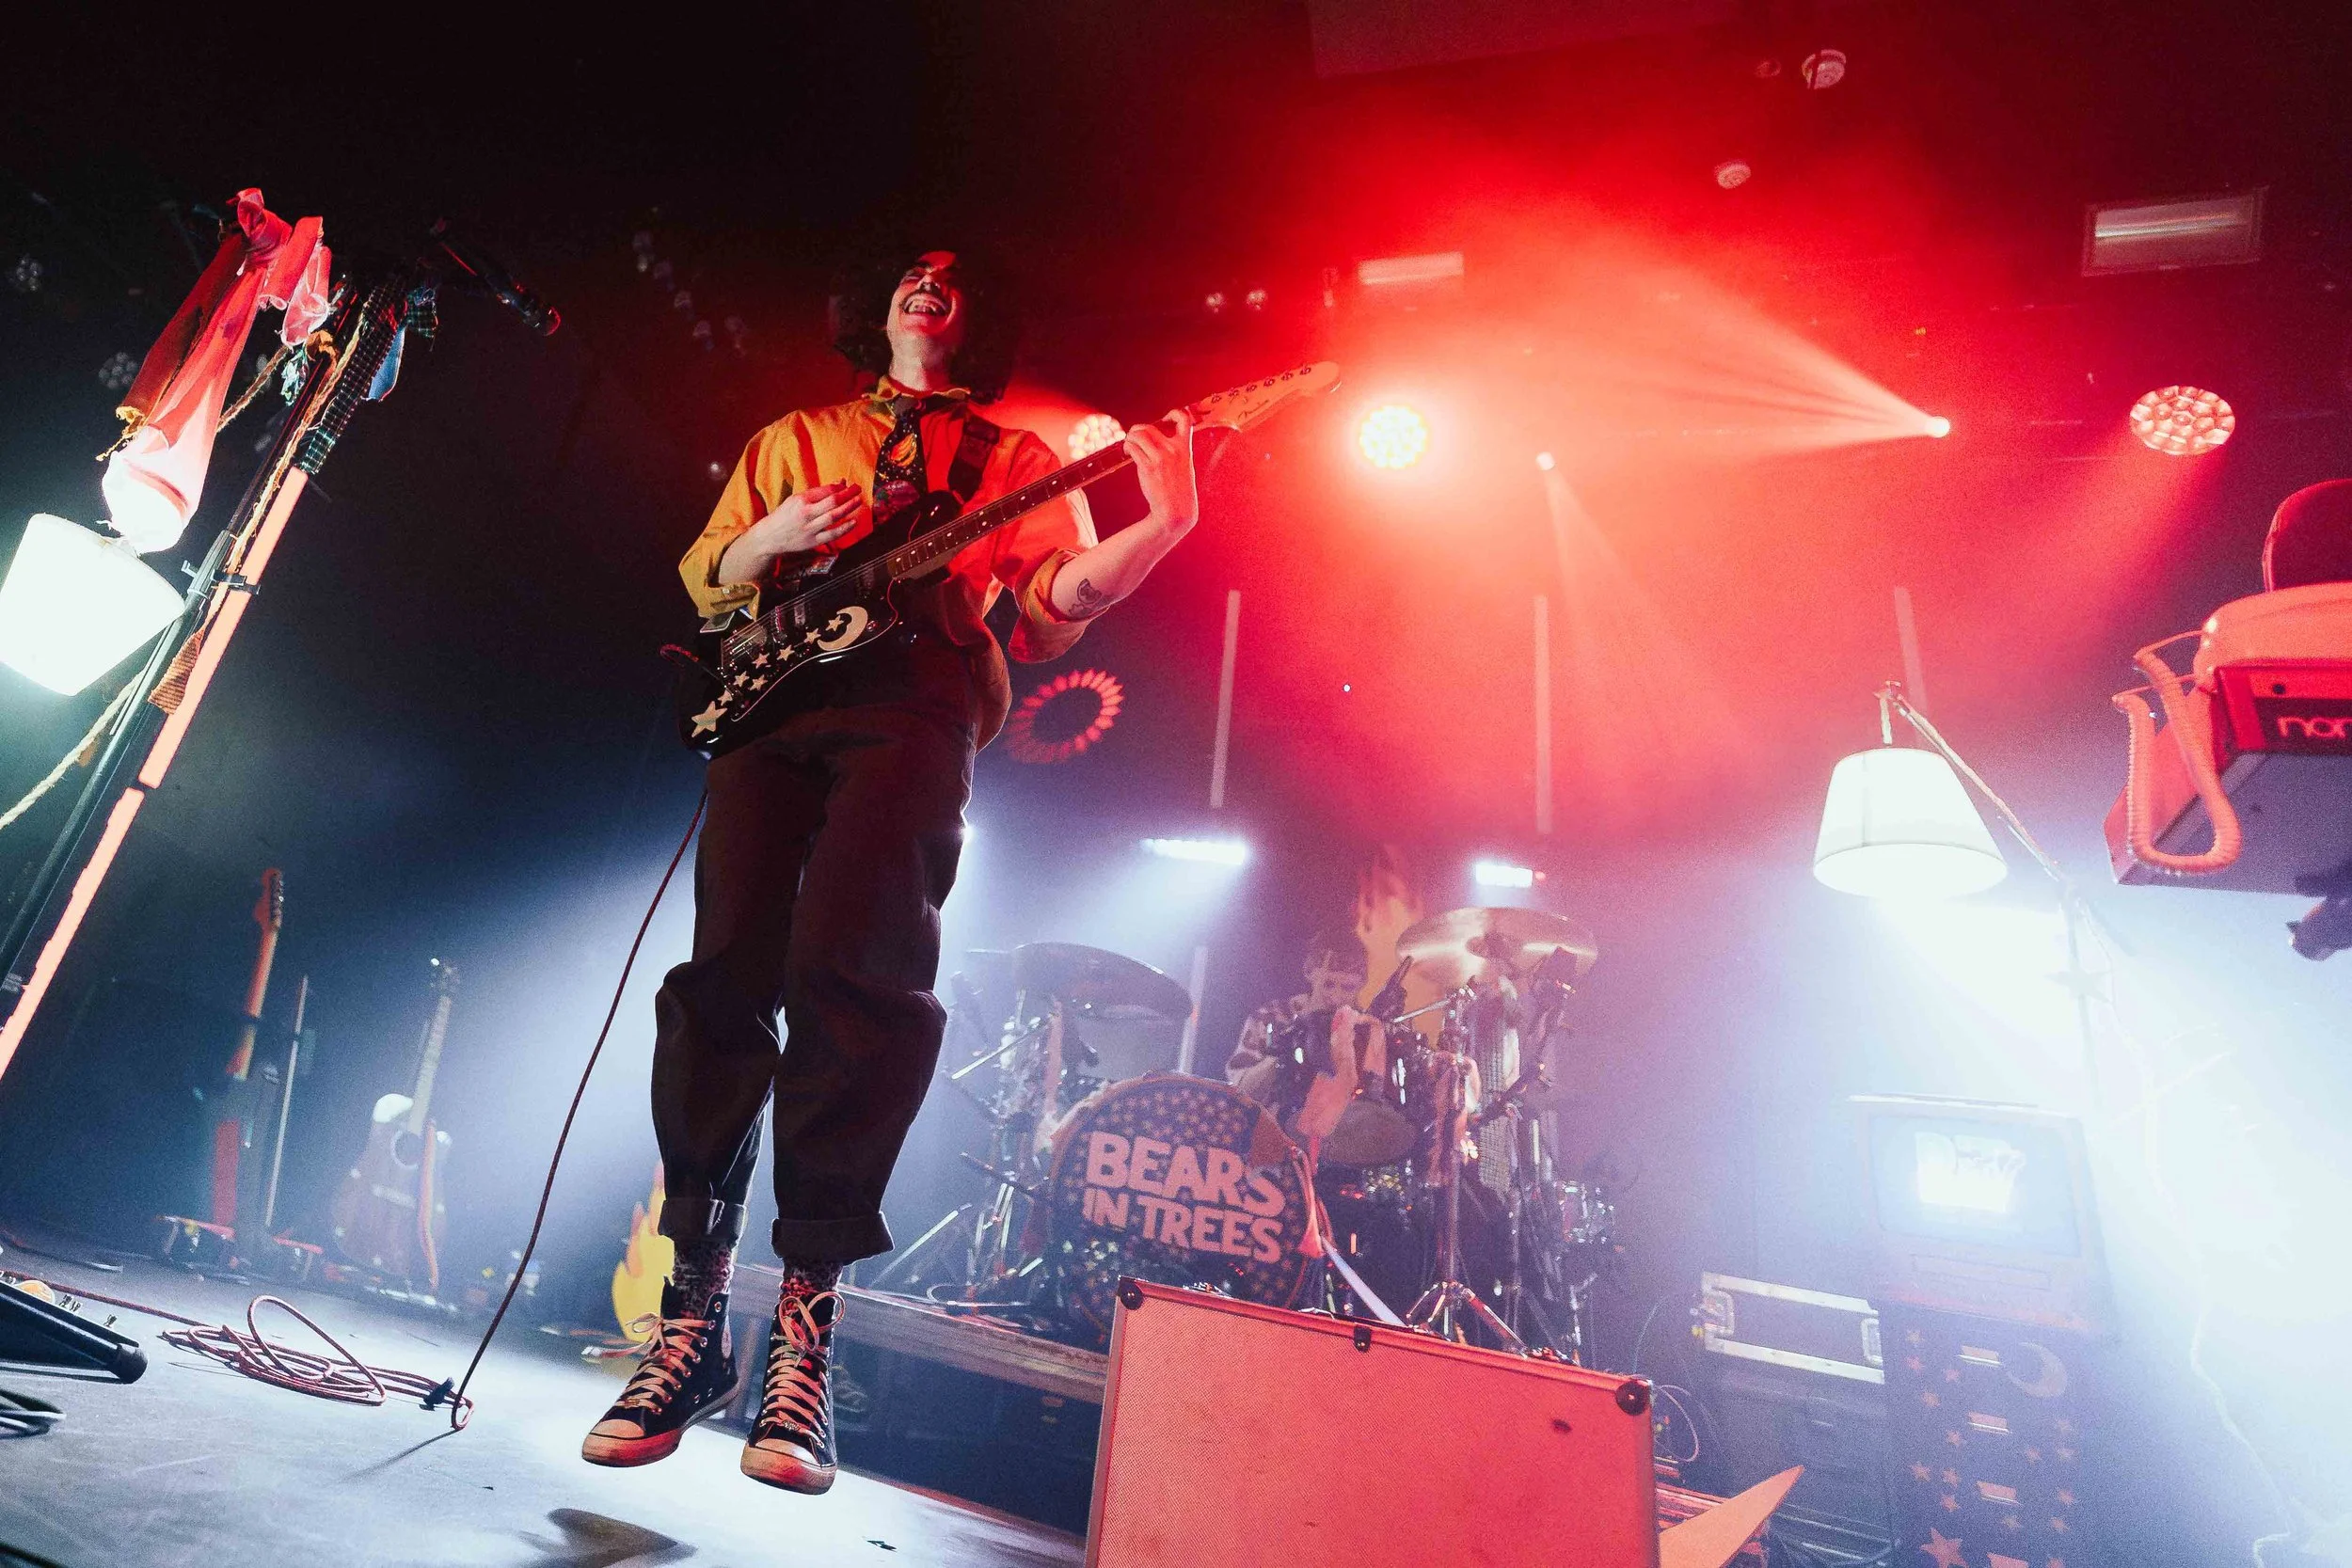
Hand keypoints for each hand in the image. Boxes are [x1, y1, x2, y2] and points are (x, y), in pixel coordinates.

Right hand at [753, 480, 870, 557]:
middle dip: (848, 494)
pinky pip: (832, 534)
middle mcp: (806, 513)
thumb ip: (817, 493)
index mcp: (801, 500)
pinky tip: (853, 522)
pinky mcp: (813, 541)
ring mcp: (809, 528)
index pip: (825, 491)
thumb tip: (839, 483)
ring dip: (849, 508)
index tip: (848, 485)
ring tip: (858, 501)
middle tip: (857, 489)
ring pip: (834, 516)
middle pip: (832, 502)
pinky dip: (844, 528)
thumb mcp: (795, 499)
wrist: (769, 537)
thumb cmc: (784, 516)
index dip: (840, 487)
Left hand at [1126, 408, 1197, 532]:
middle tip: (1134, 439)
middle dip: (1137, 430)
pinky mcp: (1148, 468)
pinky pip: (1133, 448)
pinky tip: (1128, 453)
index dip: (1174, 413)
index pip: (1185, 419)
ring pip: (1138, 435)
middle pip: (1149, 427)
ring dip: (1129, 438)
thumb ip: (1176, 452)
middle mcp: (1173, 450)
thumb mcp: (1184, 467)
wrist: (1176, 511)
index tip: (1165, 419)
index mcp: (1185, 448)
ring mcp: (1161, 458)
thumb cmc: (1178, 490)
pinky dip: (1127, 448)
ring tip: (1129, 446)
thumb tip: (1156, 440)